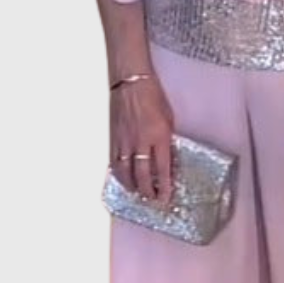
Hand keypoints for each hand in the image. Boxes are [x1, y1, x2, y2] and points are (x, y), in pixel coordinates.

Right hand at [109, 75, 175, 203]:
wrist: (130, 82)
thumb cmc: (153, 96)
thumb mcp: (169, 118)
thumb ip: (167, 140)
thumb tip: (167, 158)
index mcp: (159, 135)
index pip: (162, 168)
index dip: (164, 186)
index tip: (166, 197)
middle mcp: (141, 141)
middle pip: (143, 174)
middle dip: (148, 191)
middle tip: (152, 200)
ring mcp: (125, 140)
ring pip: (126, 171)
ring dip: (133, 186)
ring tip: (138, 194)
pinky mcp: (114, 137)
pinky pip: (115, 161)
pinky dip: (119, 174)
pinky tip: (123, 180)